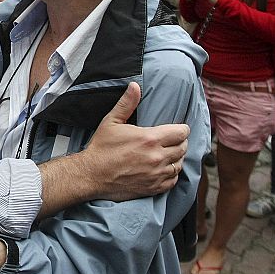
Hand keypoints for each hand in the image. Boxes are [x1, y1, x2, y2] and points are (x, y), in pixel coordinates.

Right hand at [83, 82, 188, 200]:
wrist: (92, 174)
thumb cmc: (101, 147)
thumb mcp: (111, 121)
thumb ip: (127, 103)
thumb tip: (135, 86)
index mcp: (150, 138)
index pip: (181, 132)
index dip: (182, 129)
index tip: (178, 129)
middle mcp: (157, 157)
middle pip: (183, 148)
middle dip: (179, 142)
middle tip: (171, 140)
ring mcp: (156, 174)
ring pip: (179, 164)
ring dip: (176, 158)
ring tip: (167, 154)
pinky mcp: (153, 187)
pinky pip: (173, 180)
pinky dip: (171, 174)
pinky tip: (163, 169)